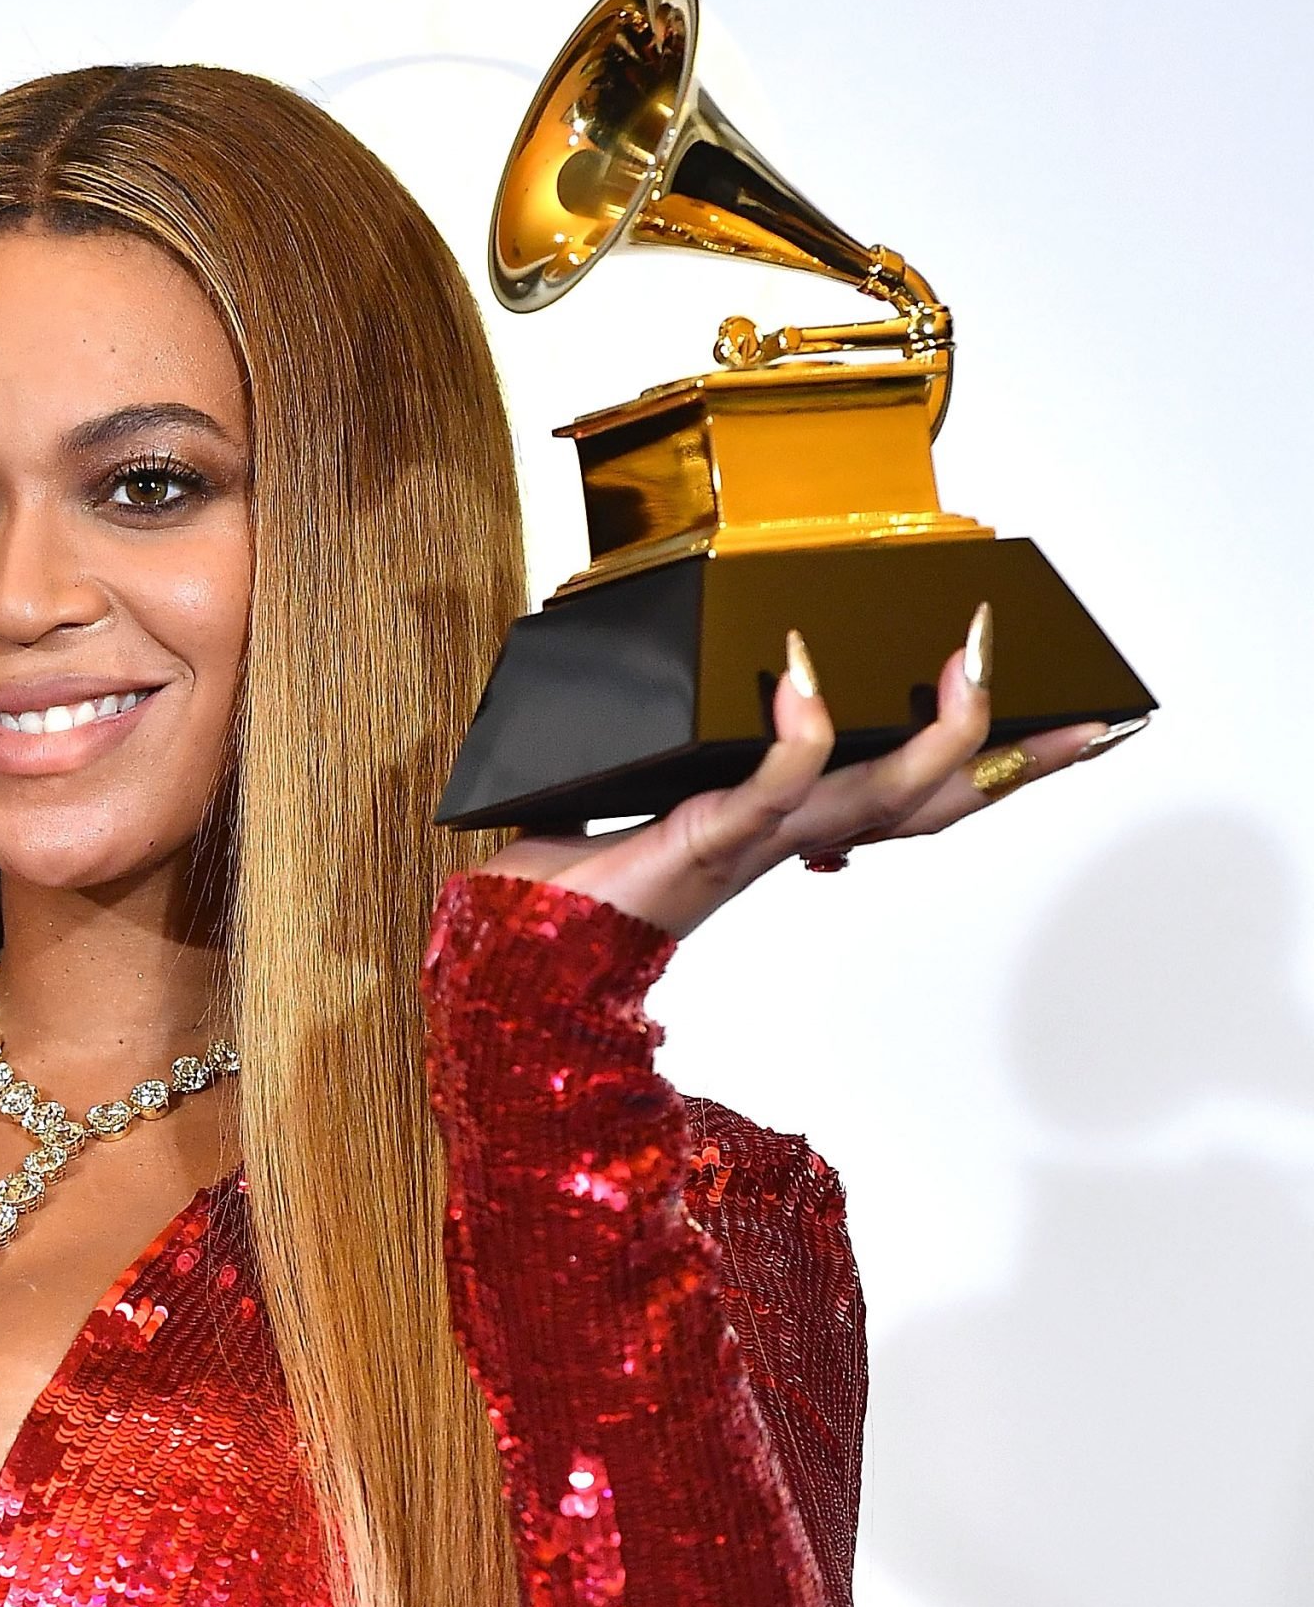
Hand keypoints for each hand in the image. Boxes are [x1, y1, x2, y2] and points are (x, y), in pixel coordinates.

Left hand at [482, 604, 1141, 938]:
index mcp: (787, 823)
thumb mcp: (648, 793)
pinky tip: (803, 675)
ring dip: (937, 732)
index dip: (998, 766)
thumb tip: (699, 689)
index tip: (1075, 729)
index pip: (914, 796)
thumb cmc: (576, 877)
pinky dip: (799, 732)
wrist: (521, 949)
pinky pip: (773, 784)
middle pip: (935, 801)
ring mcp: (756, 838)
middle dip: (1018, 761)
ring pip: (883, 795)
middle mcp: (790, 834)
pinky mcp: (707, 836)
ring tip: (966, 658)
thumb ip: (683, 754)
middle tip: (1086, 712)